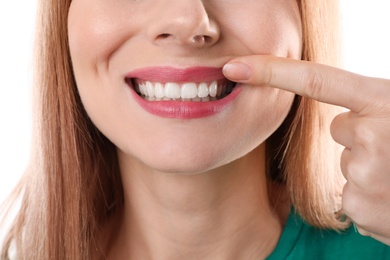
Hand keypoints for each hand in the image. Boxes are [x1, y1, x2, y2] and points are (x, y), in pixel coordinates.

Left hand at [223, 55, 389, 244]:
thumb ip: (375, 110)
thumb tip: (343, 121)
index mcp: (386, 102)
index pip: (316, 80)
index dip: (271, 71)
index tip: (235, 66)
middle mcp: (373, 133)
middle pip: (338, 129)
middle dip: (363, 139)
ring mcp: (364, 172)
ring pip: (345, 163)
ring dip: (370, 171)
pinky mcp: (359, 206)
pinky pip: (348, 195)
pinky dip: (369, 199)